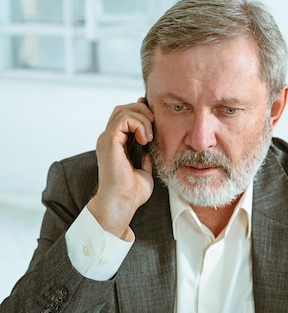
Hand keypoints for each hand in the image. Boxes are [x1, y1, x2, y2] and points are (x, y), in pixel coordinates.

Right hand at [88, 99, 154, 238]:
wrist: (123, 203)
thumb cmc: (132, 193)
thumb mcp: (144, 170)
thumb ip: (145, 157)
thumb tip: (151, 147)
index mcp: (115, 145)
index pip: (125, 117)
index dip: (140, 113)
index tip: (154, 121)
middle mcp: (109, 139)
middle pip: (123, 109)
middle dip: (142, 111)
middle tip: (154, 125)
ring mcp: (107, 139)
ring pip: (123, 110)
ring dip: (142, 118)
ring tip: (150, 137)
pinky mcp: (109, 140)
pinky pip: (124, 119)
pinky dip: (138, 124)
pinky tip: (145, 139)